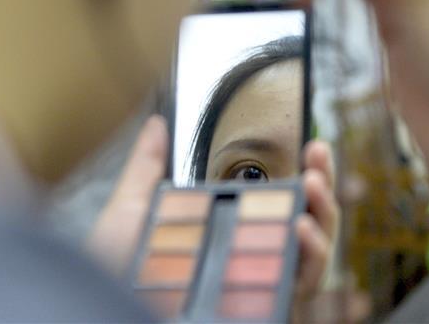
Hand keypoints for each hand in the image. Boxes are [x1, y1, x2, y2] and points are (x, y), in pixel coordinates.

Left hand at [88, 117, 338, 298]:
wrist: (103, 305)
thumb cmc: (115, 267)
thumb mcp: (131, 208)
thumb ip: (148, 165)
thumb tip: (155, 123)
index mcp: (227, 225)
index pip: (276, 196)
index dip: (299, 168)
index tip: (308, 141)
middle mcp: (250, 253)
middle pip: (304, 216)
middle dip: (322, 182)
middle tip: (319, 153)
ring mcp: (261, 280)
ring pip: (315, 249)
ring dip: (324, 214)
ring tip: (313, 184)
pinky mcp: (267, 305)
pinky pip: (303, 283)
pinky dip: (312, 255)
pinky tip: (302, 228)